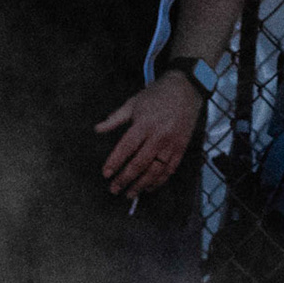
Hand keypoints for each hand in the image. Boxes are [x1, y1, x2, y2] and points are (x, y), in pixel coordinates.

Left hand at [96, 72, 205, 197]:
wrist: (186, 89)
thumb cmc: (156, 95)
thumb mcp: (133, 103)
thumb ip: (115, 119)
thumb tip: (97, 129)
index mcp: (144, 124)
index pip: (126, 148)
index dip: (115, 163)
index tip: (106, 174)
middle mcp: (159, 136)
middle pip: (139, 163)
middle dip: (125, 179)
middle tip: (114, 189)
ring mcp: (171, 144)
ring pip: (155, 171)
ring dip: (141, 184)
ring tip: (130, 193)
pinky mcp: (181, 148)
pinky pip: (170, 170)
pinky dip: (159, 181)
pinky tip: (149, 188)